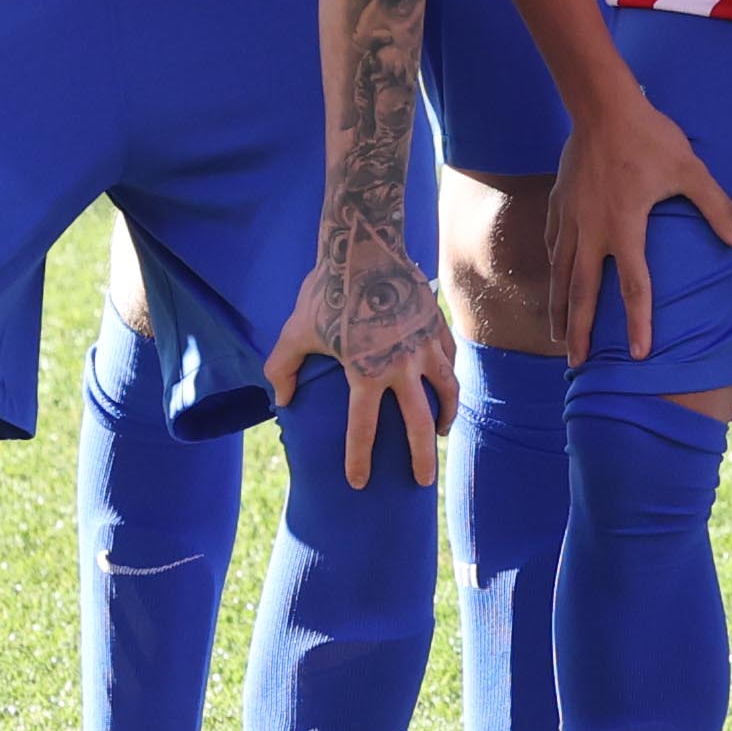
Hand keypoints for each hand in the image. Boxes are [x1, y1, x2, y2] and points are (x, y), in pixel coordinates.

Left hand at [268, 223, 463, 486]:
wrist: (365, 247)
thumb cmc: (325, 292)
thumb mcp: (295, 332)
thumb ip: (281, 369)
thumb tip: (281, 401)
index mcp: (365, 373)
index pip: (363, 430)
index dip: (360, 460)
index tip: (359, 483)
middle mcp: (401, 367)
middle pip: (419, 424)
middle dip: (421, 458)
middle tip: (423, 482)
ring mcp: (425, 346)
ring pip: (447, 392)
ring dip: (445, 417)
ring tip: (441, 433)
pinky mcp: (437, 327)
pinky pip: (450, 361)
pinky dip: (449, 379)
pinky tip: (445, 386)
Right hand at [549, 85, 731, 364]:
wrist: (601, 105)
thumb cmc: (650, 138)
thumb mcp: (690, 170)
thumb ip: (716, 207)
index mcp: (625, 229)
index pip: (634, 287)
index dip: (637, 324)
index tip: (637, 354)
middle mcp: (591, 232)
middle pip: (582, 293)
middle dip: (579, 331)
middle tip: (575, 363)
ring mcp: (570, 219)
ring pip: (560, 274)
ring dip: (559, 308)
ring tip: (557, 336)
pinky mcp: (558, 203)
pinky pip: (552, 245)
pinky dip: (551, 270)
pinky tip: (552, 282)